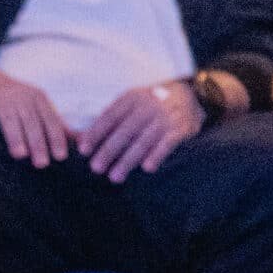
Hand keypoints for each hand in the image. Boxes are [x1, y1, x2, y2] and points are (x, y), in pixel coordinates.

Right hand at [0, 57, 69, 167]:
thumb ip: (56, 125)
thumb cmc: (15, 100)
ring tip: (21, 155)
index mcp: (38, 100)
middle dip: (38, 143)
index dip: (56, 138)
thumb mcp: (37, 107)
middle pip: (32, 122)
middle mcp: (22, 98)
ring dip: (15, 137)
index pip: (50, 121)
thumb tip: (83, 141)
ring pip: (10, 120)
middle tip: (42, 163)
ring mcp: (2, 99)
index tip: (61, 156)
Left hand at [78, 80, 202, 182]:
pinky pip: (167, 143)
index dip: (96, 133)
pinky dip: (157, 155)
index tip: (83, 150)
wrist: (191, 95)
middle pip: (125, 131)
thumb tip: (81, 139)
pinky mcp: (180, 128)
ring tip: (115, 176)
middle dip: (109, 151)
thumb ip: (111, 118)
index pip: (110, 116)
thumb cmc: (152, 104)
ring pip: (144, 141)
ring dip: (128, 160)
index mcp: (132, 98)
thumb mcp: (132, 101)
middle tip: (96, 168)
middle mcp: (148, 106)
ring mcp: (165, 117)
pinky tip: (147, 168)